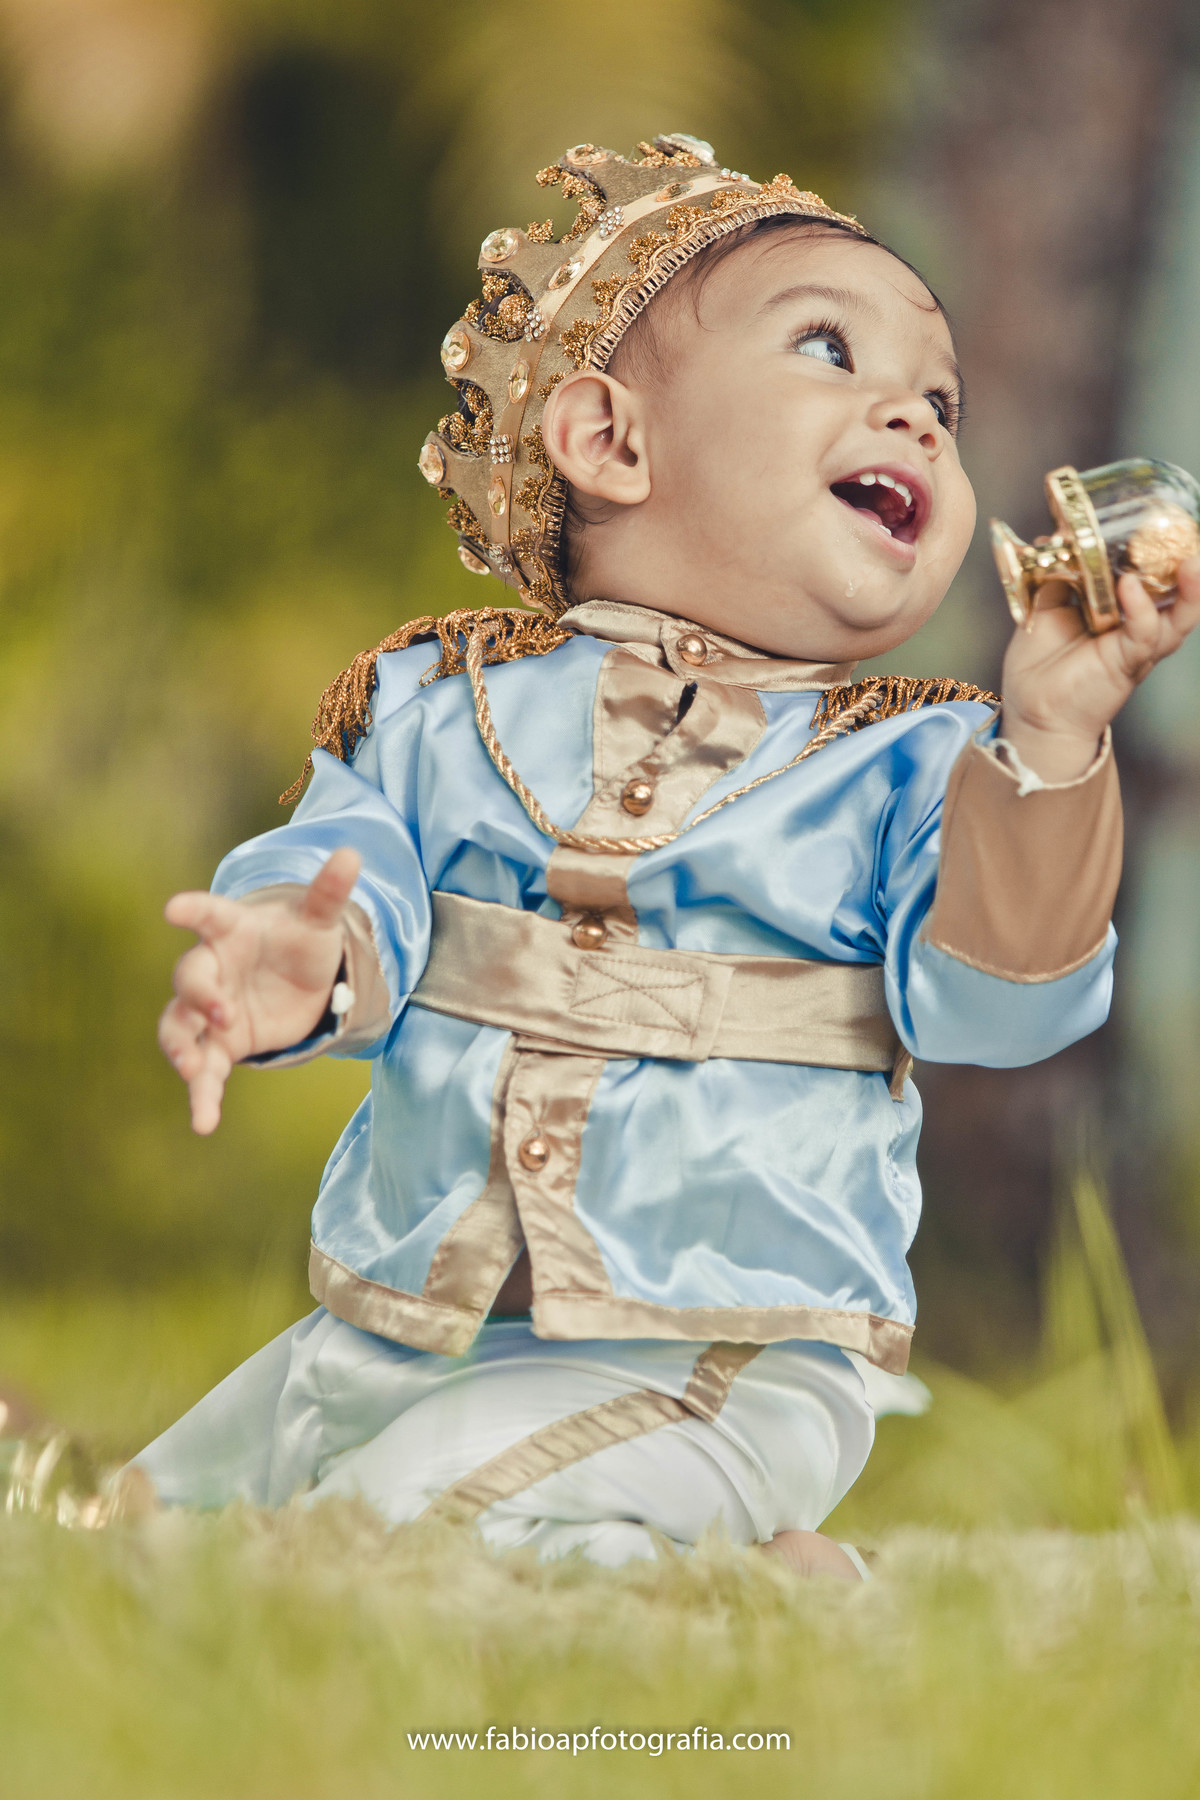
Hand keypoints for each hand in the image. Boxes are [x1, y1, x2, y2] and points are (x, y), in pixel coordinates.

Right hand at [157, 848, 361, 1135]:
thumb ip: (329, 893)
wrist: (297, 982)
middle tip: (222, 1014)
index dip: (191, 909)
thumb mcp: (320, 921)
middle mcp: (212, 969)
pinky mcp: (219, 1047)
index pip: (208, 915)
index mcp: (231, 930)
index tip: (173, 908)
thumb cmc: (300, 942)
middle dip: (201, 997)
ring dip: (182, 1048)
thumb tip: (354, 854)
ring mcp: (209, 1011)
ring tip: (192, 1071)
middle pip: (190, 979)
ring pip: (180, 1028)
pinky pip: (204, 1072)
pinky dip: (202, 1097)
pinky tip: (204, 1123)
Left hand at [999, 555, 1199, 782]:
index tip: (1169, 520)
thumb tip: (1055, 539)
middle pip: (1181, 595)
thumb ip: (1056, 576)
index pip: (1155, 575)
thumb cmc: (1041, 667)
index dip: (1166, 551)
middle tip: (1194, 536)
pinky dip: (1141, 610)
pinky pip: (1144, 634)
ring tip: (1193, 561)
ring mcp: (1137, 646)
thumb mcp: (1043, 610)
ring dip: (1190, 589)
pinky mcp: (1127, 664)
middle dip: (1194, 568)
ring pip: (1179, 616)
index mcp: (1123, 609)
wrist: (1032, 713)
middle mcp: (1138, 626)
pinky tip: (1130, 588)